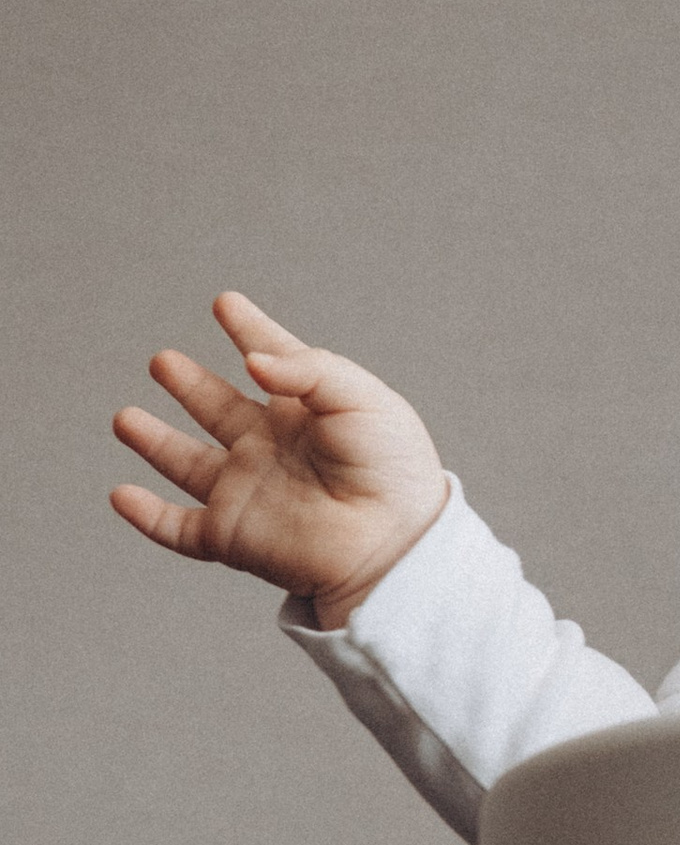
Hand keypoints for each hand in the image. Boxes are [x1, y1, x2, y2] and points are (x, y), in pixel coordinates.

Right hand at [111, 291, 449, 626]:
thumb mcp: (361, 399)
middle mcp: (273, 450)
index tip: (226, 303)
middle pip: (218, 409)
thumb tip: (253, 363)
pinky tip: (122, 495)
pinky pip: (178, 528)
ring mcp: (249, 491)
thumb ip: (307, 370)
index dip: (249, 331)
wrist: (393, 542)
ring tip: (125, 418)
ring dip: (154, 441)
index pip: (271, 362)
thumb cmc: (393, 471)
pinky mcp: (232, 534)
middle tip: (163, 360)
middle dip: (188, 384)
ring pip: (187, 464)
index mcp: (308, 413)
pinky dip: (146, 516)